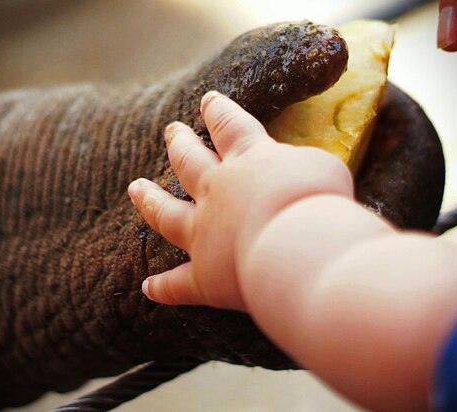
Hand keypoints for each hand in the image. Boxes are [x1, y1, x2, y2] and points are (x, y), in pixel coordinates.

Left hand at [128, 91, 352, 310]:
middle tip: (171, 131)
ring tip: (135, 189)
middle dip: (179, 144)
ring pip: (166, 214)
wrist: (297, 247)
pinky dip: (163, 287)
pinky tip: (148, 288)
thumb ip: (299, 164)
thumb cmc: (317, 201)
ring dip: (149, 200)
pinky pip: (178, 284)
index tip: (208, 100)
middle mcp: (216, 192)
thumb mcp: (320, 166)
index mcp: (247, 159)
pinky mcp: (204, 277)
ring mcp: (204, 234)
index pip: (229, 126)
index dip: (218, 112)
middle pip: (188, 162)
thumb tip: (293, 171)